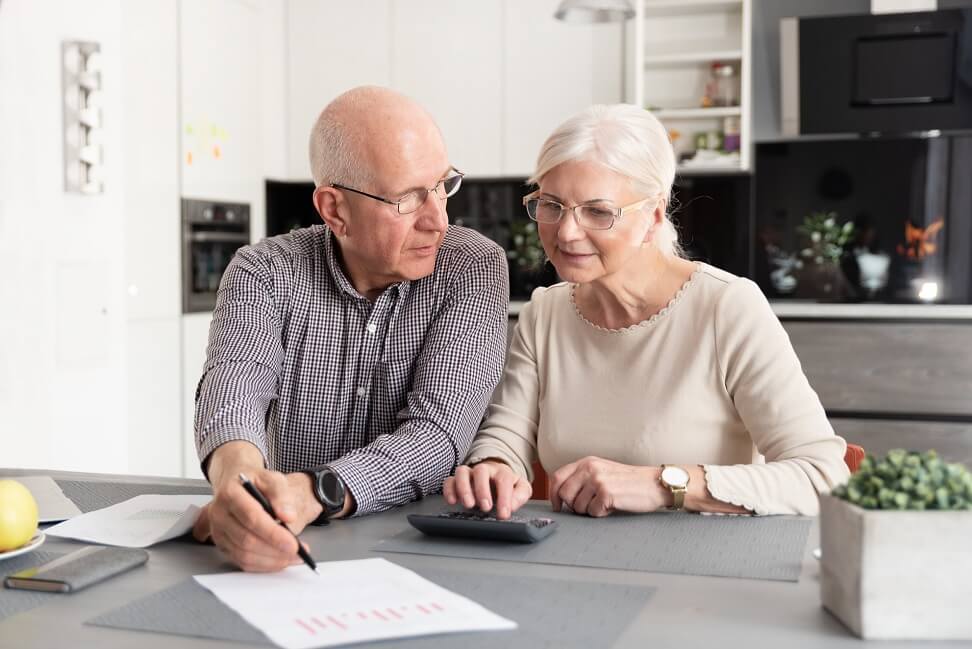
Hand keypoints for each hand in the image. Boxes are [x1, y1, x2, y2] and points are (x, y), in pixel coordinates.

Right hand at [193, 454, 321, 571]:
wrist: (236, 483)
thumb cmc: (255, 481)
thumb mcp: (272, 478)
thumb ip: (281, 495)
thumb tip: (288, 516)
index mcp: (230, 493)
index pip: (252, 518)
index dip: (273, 534)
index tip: (293, 543)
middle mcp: (219, 513)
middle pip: (247, 540)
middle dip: (275, 550)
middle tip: (296, 551)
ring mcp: (218, 531)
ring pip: (244, 554)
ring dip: (270, 560)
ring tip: (291, 556)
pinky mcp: (221, 544)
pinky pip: (241, 561)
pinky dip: (262, 565)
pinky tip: (278, 560)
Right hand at [443, 460, 531, 519]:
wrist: (495, 477)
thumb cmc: (507, 485)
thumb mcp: (520, 488)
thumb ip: (520, 495)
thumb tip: (512, 505)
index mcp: (502, 471)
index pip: (504, 480)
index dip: (504, 498)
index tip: (503, 514)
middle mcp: (484, 470)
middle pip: (480, 471)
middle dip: (482, 490)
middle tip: (485, 507)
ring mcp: (469, 474)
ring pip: (462, 472)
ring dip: (464, 488)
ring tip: (469, 505)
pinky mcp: (457, 480)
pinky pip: (449, 480)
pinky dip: (449, 490)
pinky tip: (453, 501)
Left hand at [549, 456, 666, 516]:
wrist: (653, 483)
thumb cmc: (628, 481)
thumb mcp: (602, 471)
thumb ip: (582, 477)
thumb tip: (562, 495)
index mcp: (586, 462)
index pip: (557, 477)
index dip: (553, 494)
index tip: (557, 505)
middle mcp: (589, 468)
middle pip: (564, 494)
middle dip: (573, 506)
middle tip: (589, 506)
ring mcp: (597, 480)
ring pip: (577, 506)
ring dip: (589, 510)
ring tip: (605, 503)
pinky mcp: (606, 493)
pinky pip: (592, 512)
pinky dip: (602, 514)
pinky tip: (613, 506)